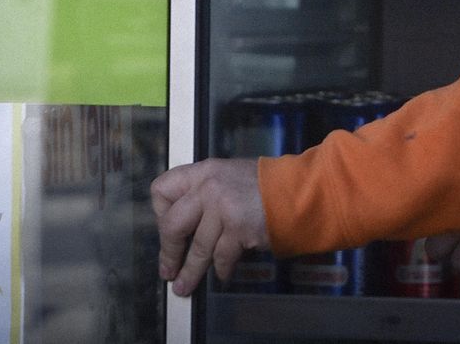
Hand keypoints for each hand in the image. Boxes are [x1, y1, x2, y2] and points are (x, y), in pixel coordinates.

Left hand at [150, 158, 269, 296]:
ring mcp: (223, 207)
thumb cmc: (266, 187)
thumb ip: (205, 194)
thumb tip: (186, 226)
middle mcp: (208, 186)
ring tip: (184, 287)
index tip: (169, 230)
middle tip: (168, 269)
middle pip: (172, 224)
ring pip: (196, 248)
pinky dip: (222, 270)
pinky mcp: (238, 228)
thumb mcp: (229, 177)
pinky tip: (224, 274)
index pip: (161, 189)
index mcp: (203, 172)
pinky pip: (221, 257)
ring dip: (190, 272)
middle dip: (169, 251)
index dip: (160, 215)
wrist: (299, 191)